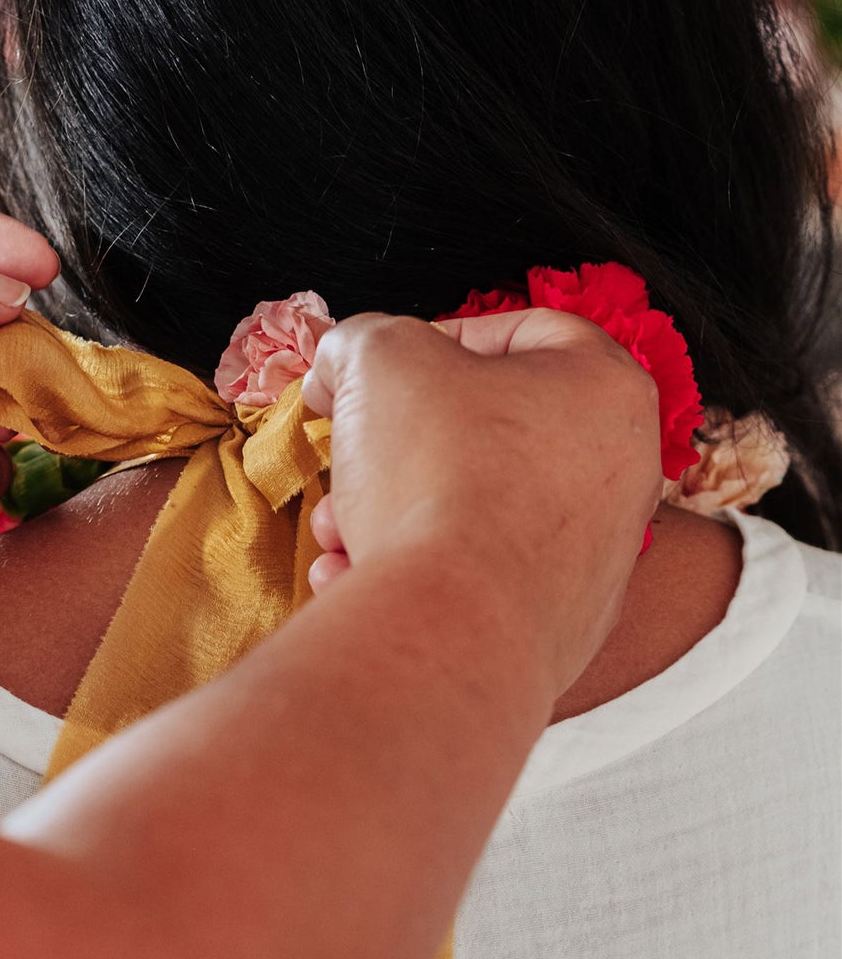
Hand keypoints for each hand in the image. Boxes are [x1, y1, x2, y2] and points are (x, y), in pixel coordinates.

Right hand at [301, 309, 660, 692]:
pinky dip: (414, 572)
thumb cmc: (439, 474)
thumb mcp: (378, 358)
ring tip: (338, 528)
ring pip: (471, 509)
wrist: (458, 622)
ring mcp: (595, 558)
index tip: (382, 371)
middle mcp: (620, 473)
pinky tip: (358, 576)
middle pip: (489, 432)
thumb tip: (344, 367)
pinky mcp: (559, 626)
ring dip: (391, 511)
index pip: (525, 332)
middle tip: (351, 453)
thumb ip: (361, 341)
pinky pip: (475, 579)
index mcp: (606, 389)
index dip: (439, 337)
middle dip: (398, 444)